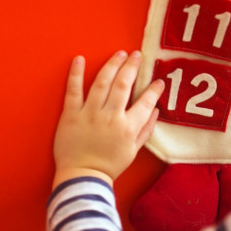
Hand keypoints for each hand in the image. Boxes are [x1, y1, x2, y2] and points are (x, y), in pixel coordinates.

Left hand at [52, 51, 164, 188]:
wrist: (82, 178)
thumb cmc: (109, 166)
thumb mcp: (133, 151)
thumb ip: (146, 130)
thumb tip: (157, 111)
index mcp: (127, 127)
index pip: (145, 103)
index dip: (153, 90)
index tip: (159, 80)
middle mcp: (110, 117)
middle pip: (123, 85)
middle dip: (132, 67)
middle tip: (137, 55)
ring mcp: (89, 114)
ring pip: (102, 83)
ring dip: (112, 65)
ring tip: (119, 53)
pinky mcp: (71, 115)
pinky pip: (73, 91)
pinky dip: (75, 73)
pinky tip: (79, 58)